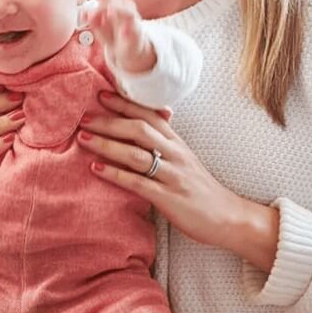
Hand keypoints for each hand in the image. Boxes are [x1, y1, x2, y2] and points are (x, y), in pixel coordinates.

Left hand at [77, 91, 280, 271]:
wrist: (228, 217)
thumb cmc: (203, 190)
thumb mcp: (186, 161)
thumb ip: (166, 144)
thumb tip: (146, 127)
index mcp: (178, 143)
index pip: (150, 115)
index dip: (125, 104)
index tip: (101, 95)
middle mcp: (175, 154)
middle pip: (139, 129)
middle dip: (109, 121)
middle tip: (83, 117)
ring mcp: (173, 176)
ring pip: (136, 153)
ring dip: (106, 144)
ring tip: (83, 138)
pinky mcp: (169, 198)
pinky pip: (138, 183)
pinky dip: (115, 174)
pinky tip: (96, 168)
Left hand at [82, 0, 154, 73]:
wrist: (126, 51)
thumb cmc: (112, 35)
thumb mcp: (99, 28)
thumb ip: (92, 20)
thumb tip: (86, 13)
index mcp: (112, 5)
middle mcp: (123, 9)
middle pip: (116, 0)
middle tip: (97, 0)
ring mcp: (131, 20)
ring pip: (128, 11)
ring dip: (119, 10)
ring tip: (109, 12)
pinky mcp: (137, 32)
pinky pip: (134, 28)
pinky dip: (128, 29)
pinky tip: (123, 33)